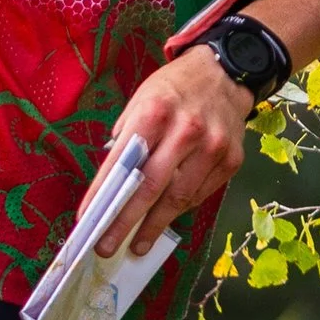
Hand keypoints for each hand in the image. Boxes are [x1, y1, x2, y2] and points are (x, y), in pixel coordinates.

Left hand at [98, 48, 254, 258]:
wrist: (226, 73)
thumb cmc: (175, 88)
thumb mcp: (142, 98)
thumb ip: (127, 135)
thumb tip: (112, 177)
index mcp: (155, 112)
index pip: (123, 162)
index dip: (103, 194)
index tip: (88, 219)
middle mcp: (186, 130)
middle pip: (150, 188)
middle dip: (125, 222)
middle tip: (106, 246)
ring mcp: (212, 148)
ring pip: (178, 198)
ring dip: (154, 226)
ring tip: (136, 244)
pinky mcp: (231, 160)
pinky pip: (200, 194)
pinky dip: (180, 209)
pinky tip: (165, 219)